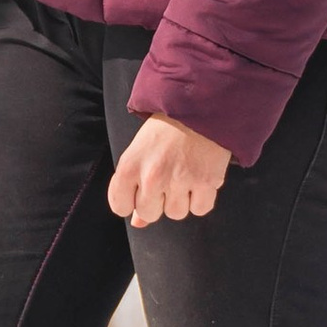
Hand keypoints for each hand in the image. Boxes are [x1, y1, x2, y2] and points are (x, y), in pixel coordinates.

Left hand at [108, 113, 232, 225]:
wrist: (200, 103)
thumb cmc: (167, 126)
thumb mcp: (140, 150)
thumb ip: (134, 186)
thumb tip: (138, 222)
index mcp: (129, 166)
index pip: (120, 206)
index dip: (130, 200)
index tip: (139, 188)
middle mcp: (152, 176)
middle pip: (149, 213)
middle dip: (157, 200)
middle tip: (166, 176)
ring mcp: (180, 180)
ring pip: (176, 213)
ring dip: (181, 199)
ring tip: (184, 173)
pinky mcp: (207, 182)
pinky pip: (200, 209)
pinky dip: (202, 197)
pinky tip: (199, 177)